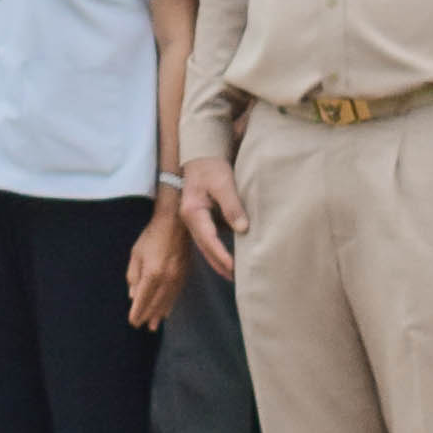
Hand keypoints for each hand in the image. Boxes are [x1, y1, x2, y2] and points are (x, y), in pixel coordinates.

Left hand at [124, 197, 192, 330]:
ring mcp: (177, 278)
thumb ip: (133, 276)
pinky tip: (167, 312)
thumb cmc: (152, 236)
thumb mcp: (136, 254)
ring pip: (167, 301)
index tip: (132, 322)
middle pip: (155, 303)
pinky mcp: (184, 275)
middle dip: (147, 316)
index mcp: (152, 273)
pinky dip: (170, 305)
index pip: (143, 299)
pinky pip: (176, 294)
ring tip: (154, 325)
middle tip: (141, 326)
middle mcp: (166, 279)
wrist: (176, 224)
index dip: (137, 312)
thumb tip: (133, 295)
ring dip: (159, 314)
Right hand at [179, 155, 246, 275]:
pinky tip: (228, 255)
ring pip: (205, 245)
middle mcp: (190, 219)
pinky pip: (208, 238)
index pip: (208, 240)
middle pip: (204, 248)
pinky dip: (217, 248)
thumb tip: (243, 230)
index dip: (222, 256)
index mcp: (193, 212)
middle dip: (219, 264)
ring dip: (217, 259)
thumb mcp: (224, 182)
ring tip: (233, 273)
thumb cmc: (211, 166)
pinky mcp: (199, 217)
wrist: (200, 153)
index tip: (234, 268)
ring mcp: (193, 219)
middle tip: (235, 279)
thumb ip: (232, 206)